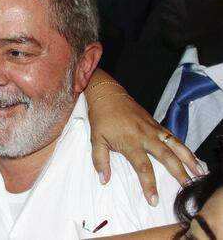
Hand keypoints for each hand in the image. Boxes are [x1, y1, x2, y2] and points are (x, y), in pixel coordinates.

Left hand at [85, 69, 203, 205]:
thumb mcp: (96, 140)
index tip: (154, 200)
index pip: (143, 167)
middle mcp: (145, 136)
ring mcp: (153, 128)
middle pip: (166, 157)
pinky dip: (183, 146)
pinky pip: (173, 136)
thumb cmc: (101, 117)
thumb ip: (100, 161)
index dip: (149, 185)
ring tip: (199, 173)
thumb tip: (104, 180)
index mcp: (130, 142)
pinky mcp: (156, 123)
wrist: (108, 94)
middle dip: (178, 173)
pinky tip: (190, 155)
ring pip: (175, 145)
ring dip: (188, 159)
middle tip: (188, 187)